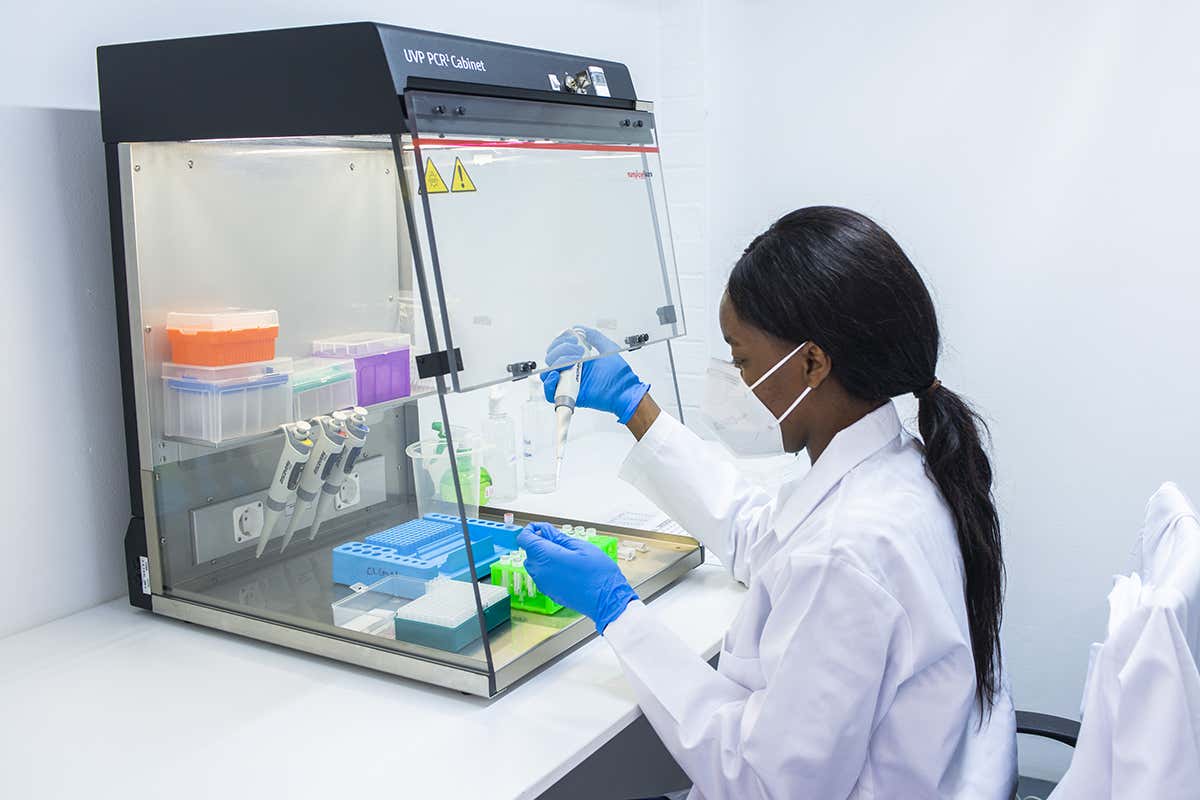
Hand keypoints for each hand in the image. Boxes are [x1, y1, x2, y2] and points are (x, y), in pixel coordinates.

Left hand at [518, 522, 637, 632]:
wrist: (606, 600)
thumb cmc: (598, 574)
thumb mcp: (580, 546)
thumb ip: (558, 537)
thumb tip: (545, 530)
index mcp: (546, 556)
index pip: (525, 539)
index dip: (530, 530)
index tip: (539, 528)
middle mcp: (540, 571)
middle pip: (529, 552)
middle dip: (539, 543)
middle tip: (558, 540)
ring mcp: (544, 584)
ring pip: (534, 565)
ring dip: (543, 556)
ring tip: (564, 554)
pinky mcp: (549, 592)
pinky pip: (541, 576)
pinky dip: (548, 569)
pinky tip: (565, 567)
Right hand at [540, 326, 649, 423]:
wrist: (624, 390)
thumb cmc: (619, 373)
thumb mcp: (607, 347)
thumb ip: (594, 336)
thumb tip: (578, 328)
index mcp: (577, 360)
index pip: (557, 349)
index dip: (560, 342)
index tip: (573, 339)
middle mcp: (571, 371)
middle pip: (551, 359)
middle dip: (560, 350)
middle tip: (577, 351)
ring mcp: (570, 383)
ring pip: (548, 374)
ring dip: (556, 363)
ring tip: (571, 362)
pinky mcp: (570, 396)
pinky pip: (550, 394)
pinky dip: (549, 384)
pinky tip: (556, 375)